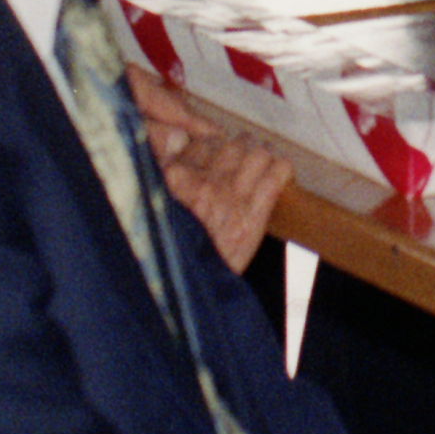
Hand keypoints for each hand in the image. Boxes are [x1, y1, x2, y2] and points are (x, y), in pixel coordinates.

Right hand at [128, 65, 288, 271]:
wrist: (187, 293)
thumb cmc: (171, 252)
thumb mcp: (153, 209)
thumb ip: (162, 173)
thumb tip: (177, 140)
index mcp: (174, 179)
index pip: (201, 144)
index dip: (210, 147)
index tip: (213, 153)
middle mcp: (203, 183)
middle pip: (231, 143)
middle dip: (238, 147)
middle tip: (242, 155)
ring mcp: (230, 199)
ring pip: (257, 153)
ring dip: (261, 154)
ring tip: (261, 161)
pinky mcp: (253, 217)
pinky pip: (275, 175)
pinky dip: (280, 168)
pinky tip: (279, 172)